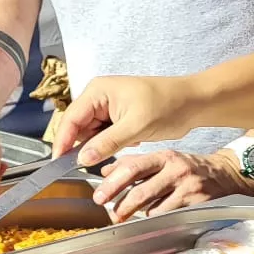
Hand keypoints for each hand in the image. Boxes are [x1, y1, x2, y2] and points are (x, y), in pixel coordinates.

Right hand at [54, 75, 204, 166]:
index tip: (58, 161)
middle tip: (101, 157)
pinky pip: (104, 134)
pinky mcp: (117, 116)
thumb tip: (81, 158)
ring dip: (103, 144)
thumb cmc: (169, 105)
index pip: (70, 118)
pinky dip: (114, 143)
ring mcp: (107, 106)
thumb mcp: (136, 127)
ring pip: (91, 133)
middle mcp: (98, 96)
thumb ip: (106, 143)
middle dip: (87, 144)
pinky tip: (132, 140)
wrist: (195, 102)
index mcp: (97, 91)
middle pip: (78, 127)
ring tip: (128, 142)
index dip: (63, 141)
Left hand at [93, 149, 253, 222]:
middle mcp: (176, 170)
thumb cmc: (187, 167)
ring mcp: (189, 187)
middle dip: (121, 206)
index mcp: (164, 157)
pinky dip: (157, 218)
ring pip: (154, 207)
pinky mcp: (198, 203)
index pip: (132, 168)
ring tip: (128, 216)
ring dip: (137, 215)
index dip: (112, 183)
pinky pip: (170, 215)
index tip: (99, 196)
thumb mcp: (162, 160)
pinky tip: (153, 216)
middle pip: (141, 192)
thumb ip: (134, 164)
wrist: (226, 174)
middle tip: (111, 214)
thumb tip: (106, 172)